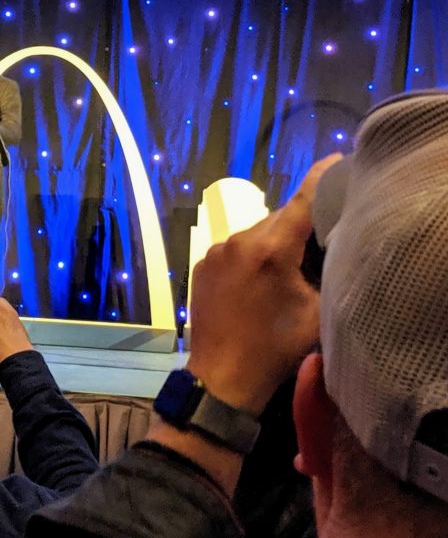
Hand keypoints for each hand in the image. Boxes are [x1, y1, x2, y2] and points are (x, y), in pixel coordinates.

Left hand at [186, 155, 340, 415]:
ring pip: (256, 232)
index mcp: (269, 249)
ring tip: (287, 268)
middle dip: (299, 224)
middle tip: (319, 240)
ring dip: (274, 241)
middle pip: (279, 217)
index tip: (335, 161)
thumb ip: (327, 271)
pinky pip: (235, 247)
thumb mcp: (317, 310)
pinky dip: (251, 254)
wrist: (222, 376)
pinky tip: (260, 279)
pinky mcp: (202, 263)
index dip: (322, 180)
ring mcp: (215, 250)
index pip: (302, 201)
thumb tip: (331, 245)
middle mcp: (238, 240)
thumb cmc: (275, 348)